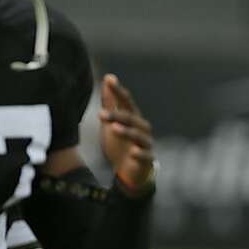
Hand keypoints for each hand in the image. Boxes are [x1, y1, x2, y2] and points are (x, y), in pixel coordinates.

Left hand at [99, 73, 154, 193]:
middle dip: (117, 115)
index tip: (109, 80)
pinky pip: (146, 155)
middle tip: (101, 114)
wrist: (127, 170)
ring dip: (128, 132)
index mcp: (133, 118)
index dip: (118, 91)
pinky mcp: (147, 159)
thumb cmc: (120, 143)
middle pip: (132, 118)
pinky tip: (133, 152)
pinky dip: (140, 153)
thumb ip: (110, 103)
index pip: (126, 102)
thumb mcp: (112, 122)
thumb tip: (108, 79)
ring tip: (114, 129)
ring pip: (139, 135)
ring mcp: (145, 144)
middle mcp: (141, 128)